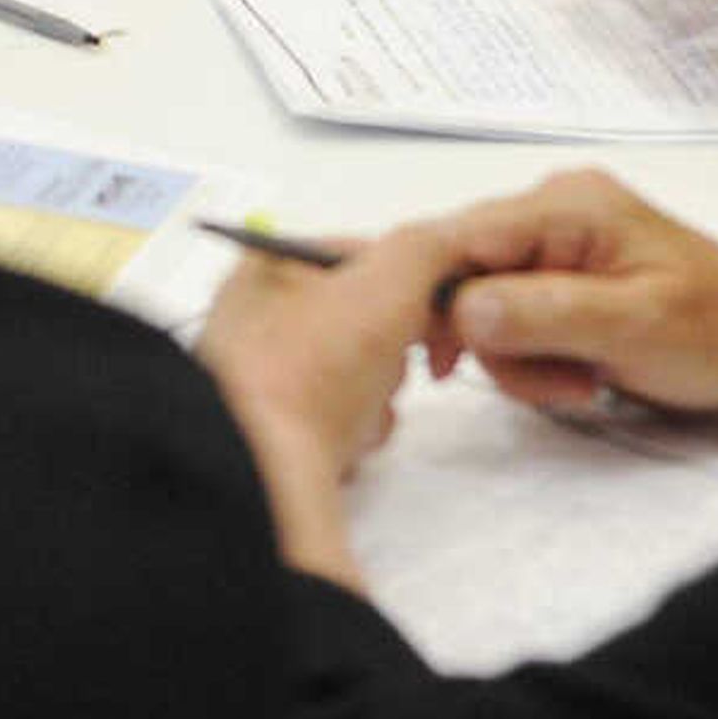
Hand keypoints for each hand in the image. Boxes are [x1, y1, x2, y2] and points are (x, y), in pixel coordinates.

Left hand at [195, 221, 475, 583]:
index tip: (445, 316)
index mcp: (273, 263)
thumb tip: (454, 245)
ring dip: (378, 399)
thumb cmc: (309, 372)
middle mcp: (263, 314)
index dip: (418, 284)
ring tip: (355, 411)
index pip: (368, 255)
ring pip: (362, 376)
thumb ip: (427, 249)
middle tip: (385, 365)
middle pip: (370, 320)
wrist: (263, 473)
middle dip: (394, 351)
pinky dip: (356, 434)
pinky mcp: (278, 429)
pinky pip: (342, 422)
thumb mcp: (385, 286)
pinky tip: (341, 444)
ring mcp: (268, 375)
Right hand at [431, 170, 717, 416]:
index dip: (437, 299)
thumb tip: (463, 308)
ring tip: (578, 383)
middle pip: (466, 273)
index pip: (459, 239)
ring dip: (519, 356)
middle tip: (555, 384)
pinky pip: (512, 314)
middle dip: (495, 341)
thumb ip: (543, 312)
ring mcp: (556, 240)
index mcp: (566, 204)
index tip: (445, 364)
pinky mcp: (563, 273)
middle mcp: (552, 209)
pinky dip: (534, 353)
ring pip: (484, 302)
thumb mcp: (632, 326)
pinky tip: (579, 371)